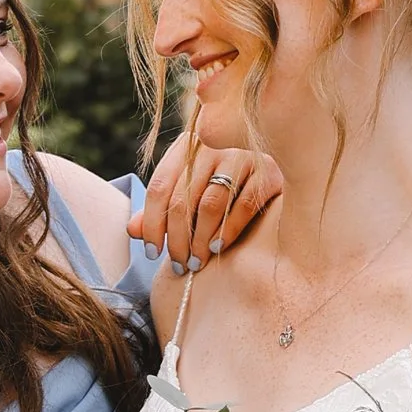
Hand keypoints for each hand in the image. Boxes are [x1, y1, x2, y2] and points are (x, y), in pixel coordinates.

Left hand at [129, 134, 281, 271]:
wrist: (280, 161)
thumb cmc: (225, 186)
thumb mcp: (190, 192)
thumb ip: (161, 210)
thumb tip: (131, 229)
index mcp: (186, 147)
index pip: (159, 187)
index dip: (152, 224)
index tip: (152, 253)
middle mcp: (212, 145)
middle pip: (182, 199)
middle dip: (177, 240)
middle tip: (179, 266)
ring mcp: (241, 155)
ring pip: (210, 205)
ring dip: (199, 240)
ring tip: (196, 262)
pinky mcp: (267, 170)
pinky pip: (241, 207)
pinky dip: (226, 232)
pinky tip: (217, 248)